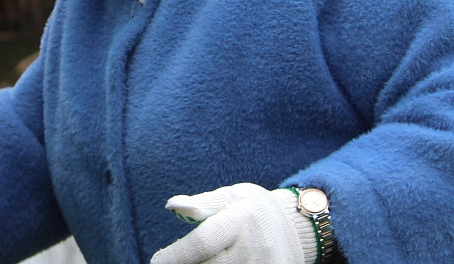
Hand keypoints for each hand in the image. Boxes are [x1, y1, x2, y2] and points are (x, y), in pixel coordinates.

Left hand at [150, 183, 315, 263]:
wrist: (296, 229)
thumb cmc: (254, 209)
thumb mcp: (231, 196)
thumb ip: (202, 203)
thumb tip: (172, 205)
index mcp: (241, 221)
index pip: (202, 243)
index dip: (176, 255)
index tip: (157, 260)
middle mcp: (254, 249)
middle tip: (169, 263)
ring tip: (189, 263)